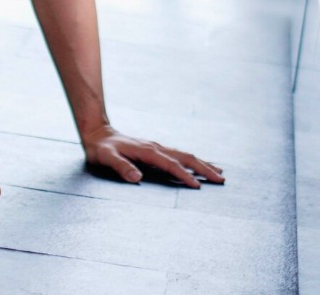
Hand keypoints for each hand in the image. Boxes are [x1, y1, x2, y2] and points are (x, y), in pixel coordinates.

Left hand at [81, 124, 224, 188]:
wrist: (98, 133)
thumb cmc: (101, 148)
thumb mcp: (106, 157)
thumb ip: (121, 167)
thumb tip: (136, 178)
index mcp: (146, 150)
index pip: (170, 164)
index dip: (184, 175)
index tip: (198, 186)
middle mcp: (155, 147)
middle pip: (184, 157)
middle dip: (203, 167)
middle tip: (221, 179)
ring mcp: (156, 148)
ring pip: (183, 155)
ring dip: (201, 163)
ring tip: (218, 172)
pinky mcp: (155, 150)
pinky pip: (177, 156)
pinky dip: (192, 161)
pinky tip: (198, 165)